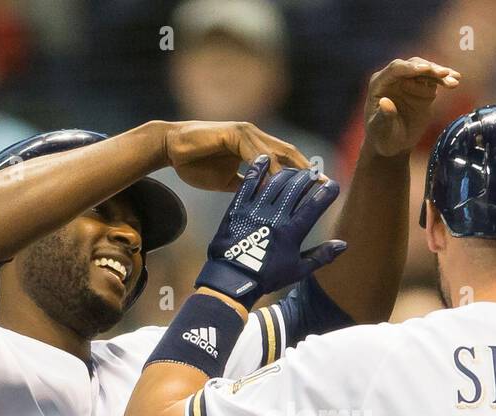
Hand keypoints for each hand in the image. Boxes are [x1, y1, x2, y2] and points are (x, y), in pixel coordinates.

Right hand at [163, 120, 309, 191]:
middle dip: (308, 171)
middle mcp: (255, 137)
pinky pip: (253, 152)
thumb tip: (262, 202)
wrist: (170, 148)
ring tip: (305, 188)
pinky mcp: (232, 133)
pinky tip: (274, 183)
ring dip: (290, 171)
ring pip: (275, 153)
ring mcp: (245, 133)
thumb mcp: (228, 180)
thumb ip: (246, 186)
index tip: (321, 191)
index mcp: (257, 148)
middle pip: (289, 154)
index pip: (288, 161)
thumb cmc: (196, 163)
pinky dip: (265, 167)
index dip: (305, 175)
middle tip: (325, 187)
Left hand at [196, 155, 345, 306]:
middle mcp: (276, 216)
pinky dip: (258, 169)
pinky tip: (264, 158)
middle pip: (296, 187)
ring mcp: (256, 210)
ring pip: (275, 182)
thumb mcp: (298, 270)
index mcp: (292, 231)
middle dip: (308, 177)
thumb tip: (343, 245)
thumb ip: (321, 256)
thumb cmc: (267, 277)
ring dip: (287, 172)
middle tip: (313, 174)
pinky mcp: (238, 207)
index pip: (314, 205)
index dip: (327, 192)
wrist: (232, 278)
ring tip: (294, 170)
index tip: (334, 184)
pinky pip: (249, 183)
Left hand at [364, 57, 460, 156]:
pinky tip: (455, 81)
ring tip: (454, 81)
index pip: (395, 69)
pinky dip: (444, 80)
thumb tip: (385, 103)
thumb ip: (384, 117)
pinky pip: (434, 79)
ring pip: (426, 70)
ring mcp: (409, 81)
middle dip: (429, 69)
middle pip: (413, 66)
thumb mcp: (381, 130)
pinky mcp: (422, 87)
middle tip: (444, 74)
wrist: (394, 143)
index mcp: (379, 83)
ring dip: (440, 74)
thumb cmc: (383, 137)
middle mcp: (394, 78)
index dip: (410, 68)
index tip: (426, 70)